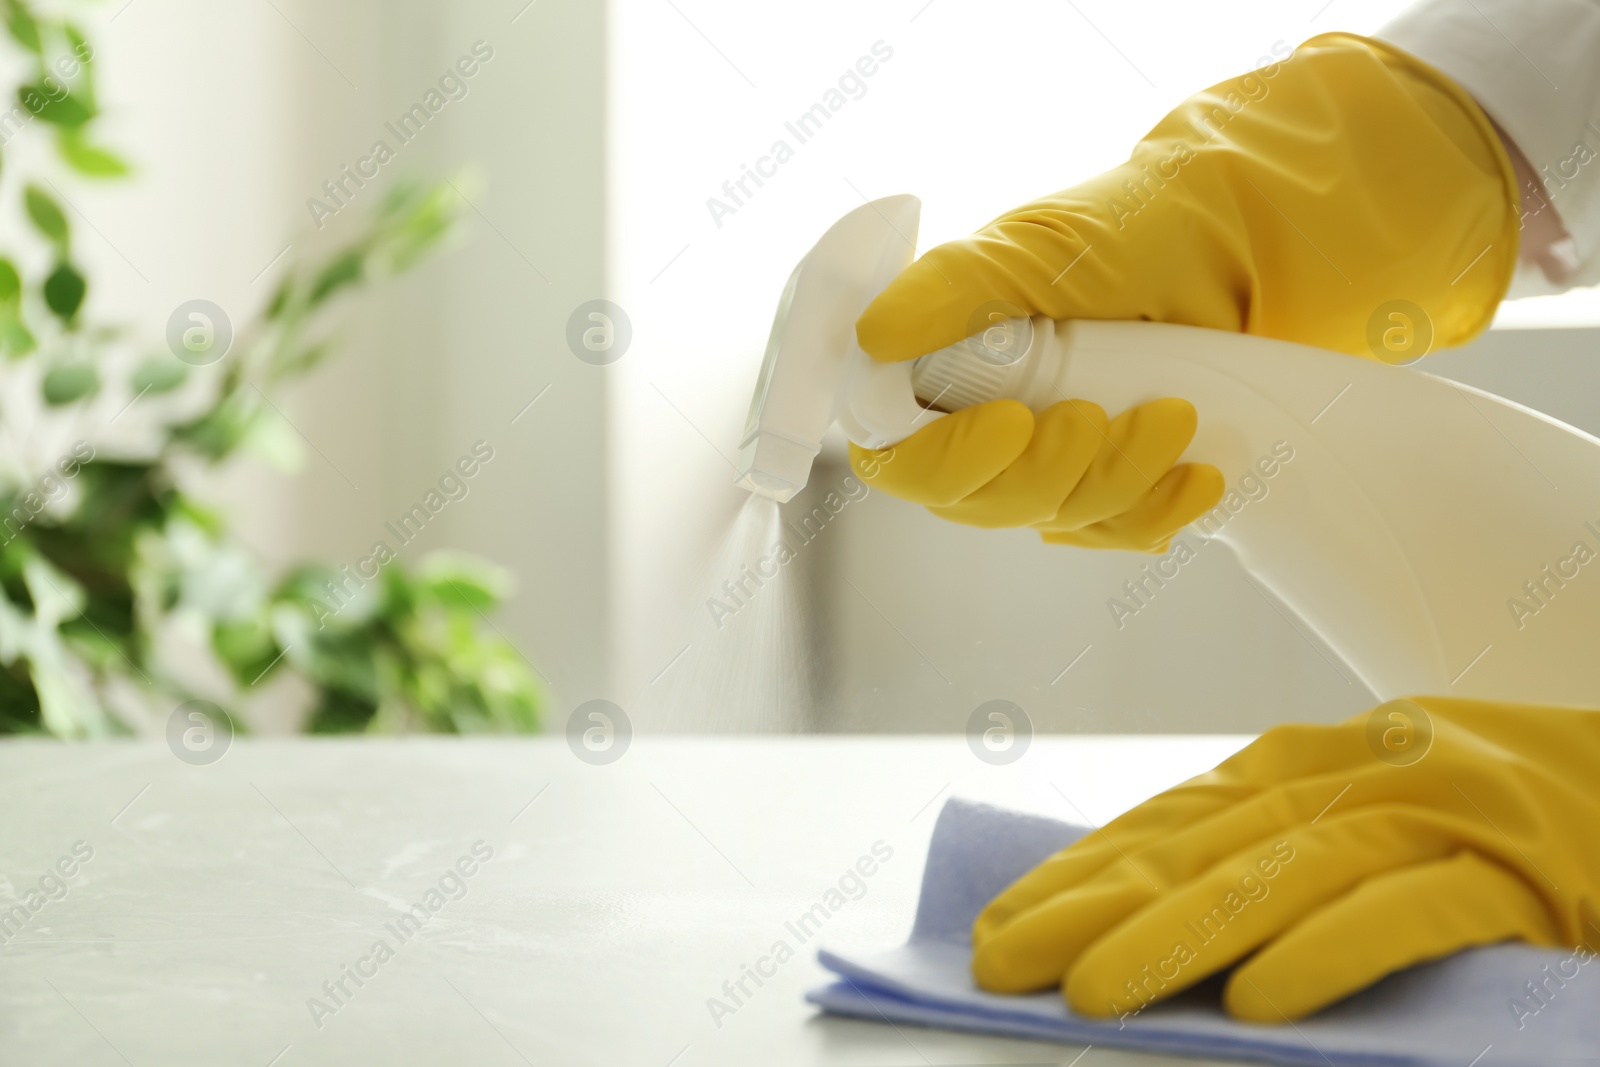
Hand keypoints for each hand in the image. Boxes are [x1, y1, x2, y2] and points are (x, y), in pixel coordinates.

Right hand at [851, 31, 1515, 550]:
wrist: (1253, 237)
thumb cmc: (1139, 225)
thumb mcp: (1034, 246)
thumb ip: (949, 290)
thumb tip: (871, 337)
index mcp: (951, 369)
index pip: (902, 456)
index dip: (942, 464)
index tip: (1008, 428)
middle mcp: (993, 419)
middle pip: (978, 504)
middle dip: (1045, 475)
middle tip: (1097, 418)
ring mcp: (1060, 454)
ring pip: (1055, 521)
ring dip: (1113, 485)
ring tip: (1173, 418)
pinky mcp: (1124, 478)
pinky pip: (1119, 532)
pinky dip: (1156, 513)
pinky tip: (1199, 477)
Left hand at [971, 697, 1599, 1021]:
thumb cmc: (1503, 820)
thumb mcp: (1376, 816)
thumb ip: (1276, 851)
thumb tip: (1146, 909)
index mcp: (1321, 761)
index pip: (1176, 819)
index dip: (1082, 869)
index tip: (1003, 920)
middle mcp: (1364, 771)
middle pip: (1208, 842)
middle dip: (1094, 901)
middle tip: (1003, 959)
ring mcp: (1441, 814)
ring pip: (1286, 871)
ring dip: (1181, 933)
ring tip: (1094, 992)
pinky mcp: (1522, 872)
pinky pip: (1410, 913)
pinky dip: (1329, 952)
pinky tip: (1257, 1005)